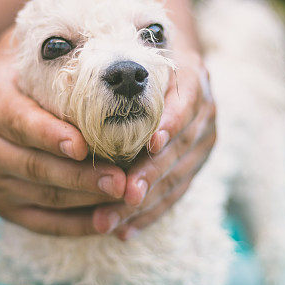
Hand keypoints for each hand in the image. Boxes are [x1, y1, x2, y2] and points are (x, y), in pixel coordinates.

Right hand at [0, 0, 126, 236]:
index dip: (47, 135)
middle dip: (79, 178)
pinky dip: (74, 226)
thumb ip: (61, 3)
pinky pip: (41, 223)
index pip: (16, 122)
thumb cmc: (13, 72)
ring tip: (126, 198)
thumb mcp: (26, 35)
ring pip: (40, 199)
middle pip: (32, 168)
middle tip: (123, 179)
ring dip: (83, 203)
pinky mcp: (8, 206)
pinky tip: (108, 223)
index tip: (83, 145)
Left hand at [90, 47, 215, 238]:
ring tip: (111, 221)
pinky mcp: (195, 164)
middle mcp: (204, 112)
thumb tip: (80, 64)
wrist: (172, 62)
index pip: (186, 105)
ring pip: (176, 178)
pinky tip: (125, 231)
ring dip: (144, 205)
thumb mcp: (137, 52)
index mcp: (194, 80)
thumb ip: (121, 67)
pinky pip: (174, 194)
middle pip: (179, 149)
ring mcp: (203, 141)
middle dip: (150, 175)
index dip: (170, 124)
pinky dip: (149, 214)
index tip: (151, 144)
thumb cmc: (139, 55)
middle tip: (125, 195)